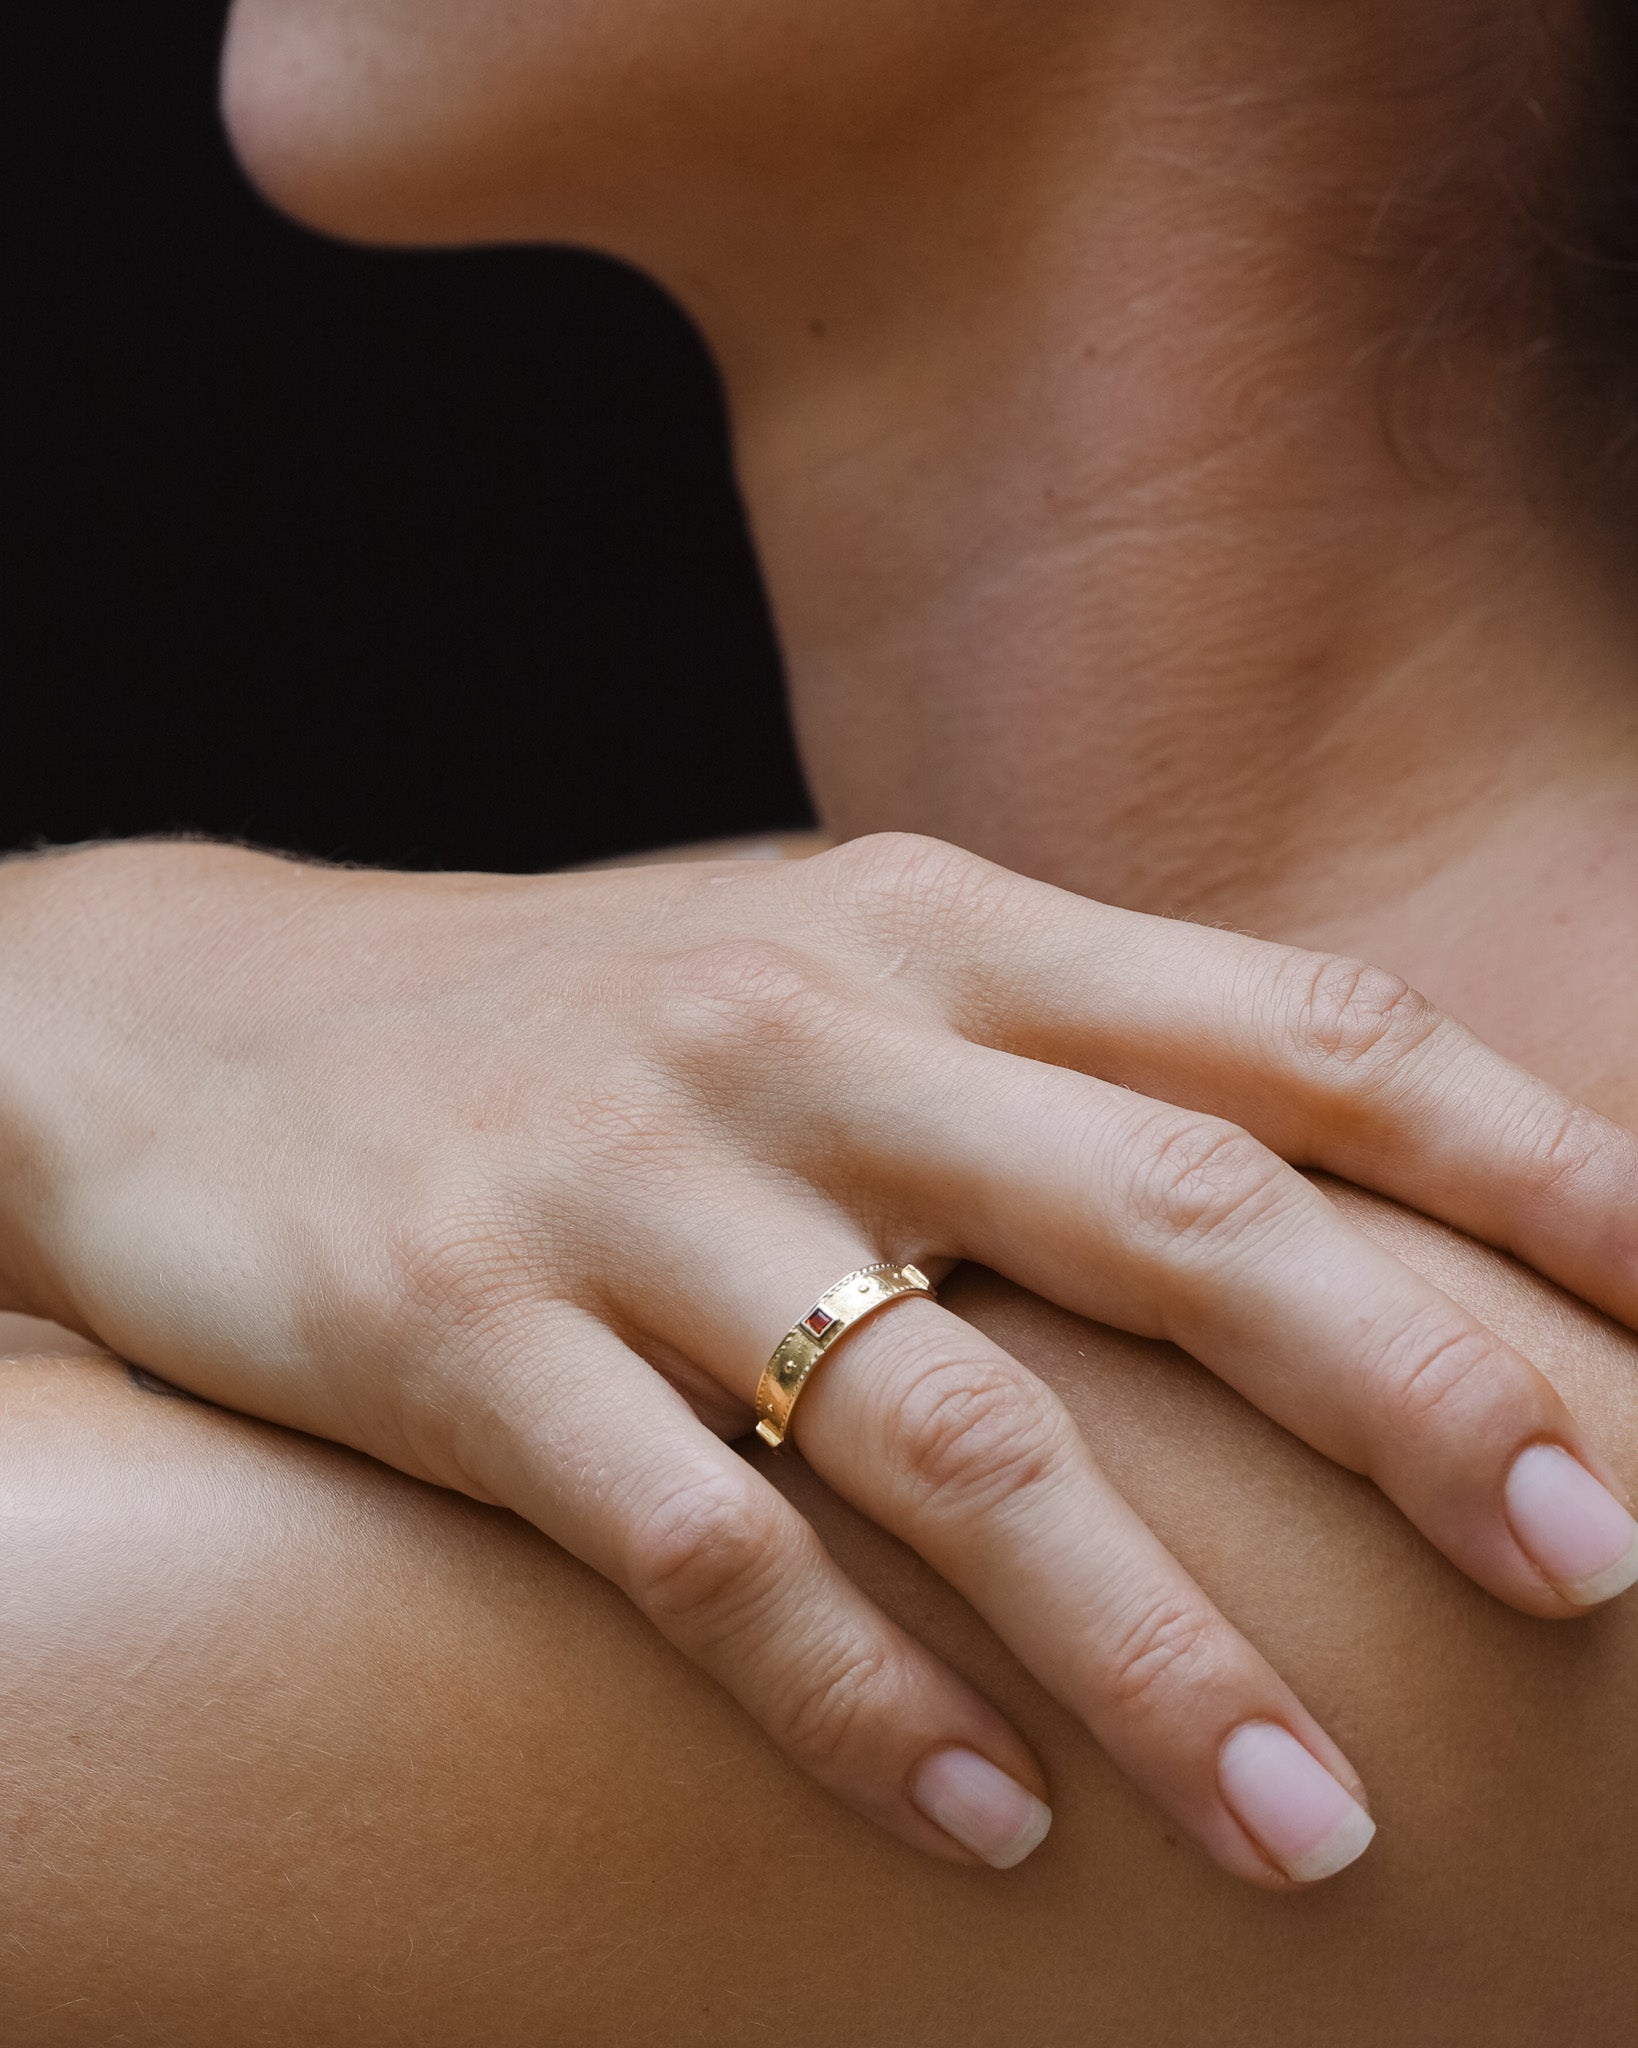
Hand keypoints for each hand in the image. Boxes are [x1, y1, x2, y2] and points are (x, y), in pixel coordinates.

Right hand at [4, 831, 1636, 1885]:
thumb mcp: (819, 966)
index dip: (1509, 1154)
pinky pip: (700, 1549)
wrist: (209, 1025)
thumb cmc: (576, 1016)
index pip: (1281, 1026)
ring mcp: (627, 1183)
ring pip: (947, 1427)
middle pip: (1168, 1211)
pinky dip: (859, 1701)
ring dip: (1150, 1638)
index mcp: (924, 927)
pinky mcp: (459, 1334)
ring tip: (1310, 1821)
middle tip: (1590, 1567)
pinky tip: (986, 1826)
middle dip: (1404, 1393)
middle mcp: (802, 1034)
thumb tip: (1310, 1182)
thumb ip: (1038, 1053)